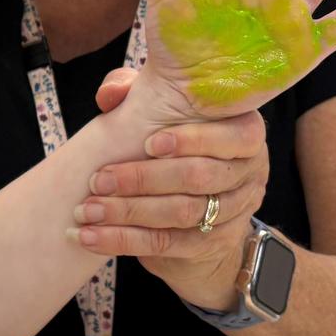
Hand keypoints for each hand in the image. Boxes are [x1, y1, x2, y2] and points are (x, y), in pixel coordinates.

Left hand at [81, 68, 270, 308]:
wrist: (194, 205)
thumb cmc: (173, 144)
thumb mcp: (161, 111)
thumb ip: (137, 91)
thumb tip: (110, 94)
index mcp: (245, 134)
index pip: (236, 137)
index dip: (194, 140)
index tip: (149, 143)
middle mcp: (248, 175)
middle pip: (200, 177)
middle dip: (143, 179)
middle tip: (98, 180)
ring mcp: (234, 214)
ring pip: (181, 214)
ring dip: (128, 212)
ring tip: (87, 210)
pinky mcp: (211, 245)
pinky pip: (165, 244)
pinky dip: (123, 240)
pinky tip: (90, 236)